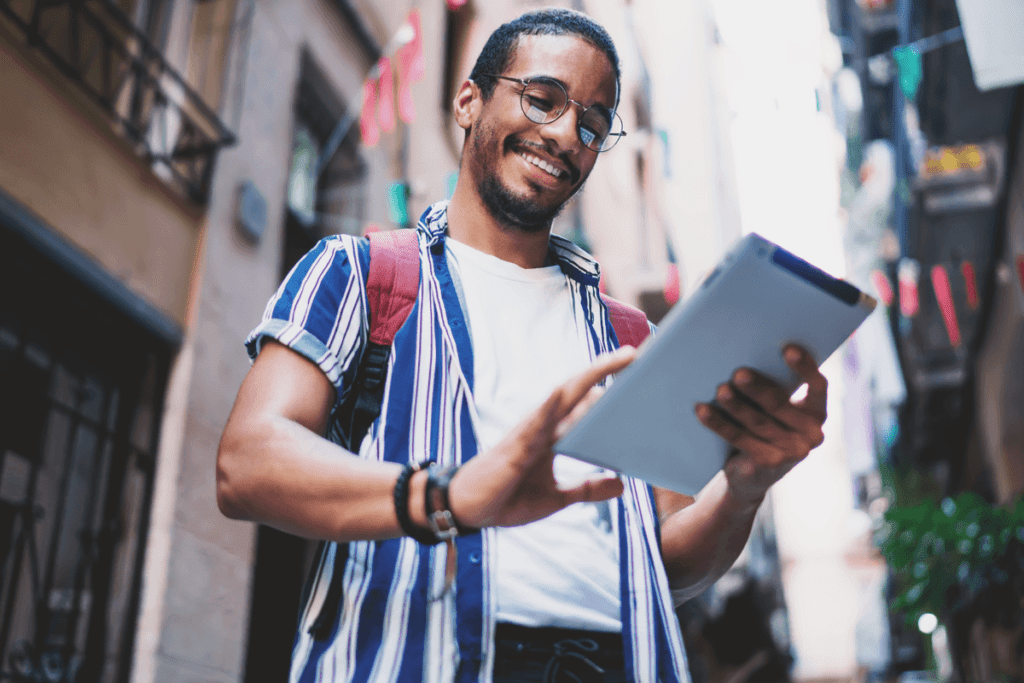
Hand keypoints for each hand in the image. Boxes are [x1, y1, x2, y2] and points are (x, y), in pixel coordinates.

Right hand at [447, 347, 634, 528]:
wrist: (470, 510)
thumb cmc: (508, 498)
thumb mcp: (556, 497)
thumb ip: (586, 488)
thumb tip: (621, 484)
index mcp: (554, 435)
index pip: (584, 404)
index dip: (607, 387)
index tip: (636, 373)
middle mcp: (544, 425)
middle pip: (577, 390)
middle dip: (604, 371)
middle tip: (634, 354)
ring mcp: (530, 432)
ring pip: (562, 396)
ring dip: (588, 377)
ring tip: (614, 360)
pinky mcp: (516, 446)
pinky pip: (536, 421)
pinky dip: (551, 404)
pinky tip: (566, 390)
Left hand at [694, 345, 826, 505]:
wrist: (751, 473)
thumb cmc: (763, 424)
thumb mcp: (773, 407)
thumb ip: (771, 386)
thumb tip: (741, 358)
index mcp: (817, 411)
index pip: (818, 385)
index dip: (805, 367)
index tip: (786, 349)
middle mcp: (812, 433)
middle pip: (780, 405)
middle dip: (757, 387)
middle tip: (738, 372)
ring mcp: (792, 452)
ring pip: (758, 422)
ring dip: (736, 405)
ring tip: (720, 390)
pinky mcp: (769, 464)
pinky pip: (740, 439)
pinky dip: (719, 424)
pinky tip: (703, 410)